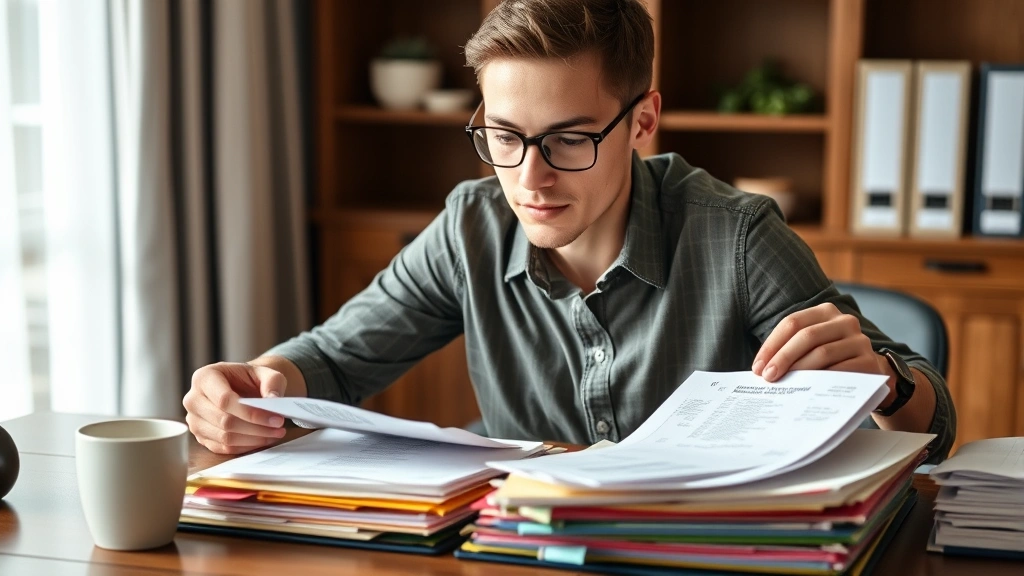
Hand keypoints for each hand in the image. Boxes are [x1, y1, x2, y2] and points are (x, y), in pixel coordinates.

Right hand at [183, 362, 288, 453]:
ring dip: (254, 439)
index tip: (276, 418)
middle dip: (256, 427)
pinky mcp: (200, 437)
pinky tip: (262, 439)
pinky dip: (246, 446)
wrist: (239, 387)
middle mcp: (193, 399)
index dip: (251, 412)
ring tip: (275, 433)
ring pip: (225, 437)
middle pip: (224, 421)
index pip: (225, 400)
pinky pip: (223, 447)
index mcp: (204, 377)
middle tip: (279, 427)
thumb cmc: (248, 379)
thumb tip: (273, 400)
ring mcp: (194, 420)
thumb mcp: (264, 372)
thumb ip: (272, 382)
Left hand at [752, 303, 889, 382]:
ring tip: (783, 383)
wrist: (870, 374)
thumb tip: (761, 367)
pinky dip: (820, 380)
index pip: (792, 323)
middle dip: (782, 357)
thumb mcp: (812, 346)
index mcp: (825, 312)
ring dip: (799, 370)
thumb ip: (791, 348)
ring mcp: (859, 340)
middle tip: (768, 376)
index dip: (772, 345)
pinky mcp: (869, 361)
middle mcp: (845, 321)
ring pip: (822, 353)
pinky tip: (807, 389)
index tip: (758, 367)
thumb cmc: (831, 359)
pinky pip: (840, 371)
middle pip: (806, 336)